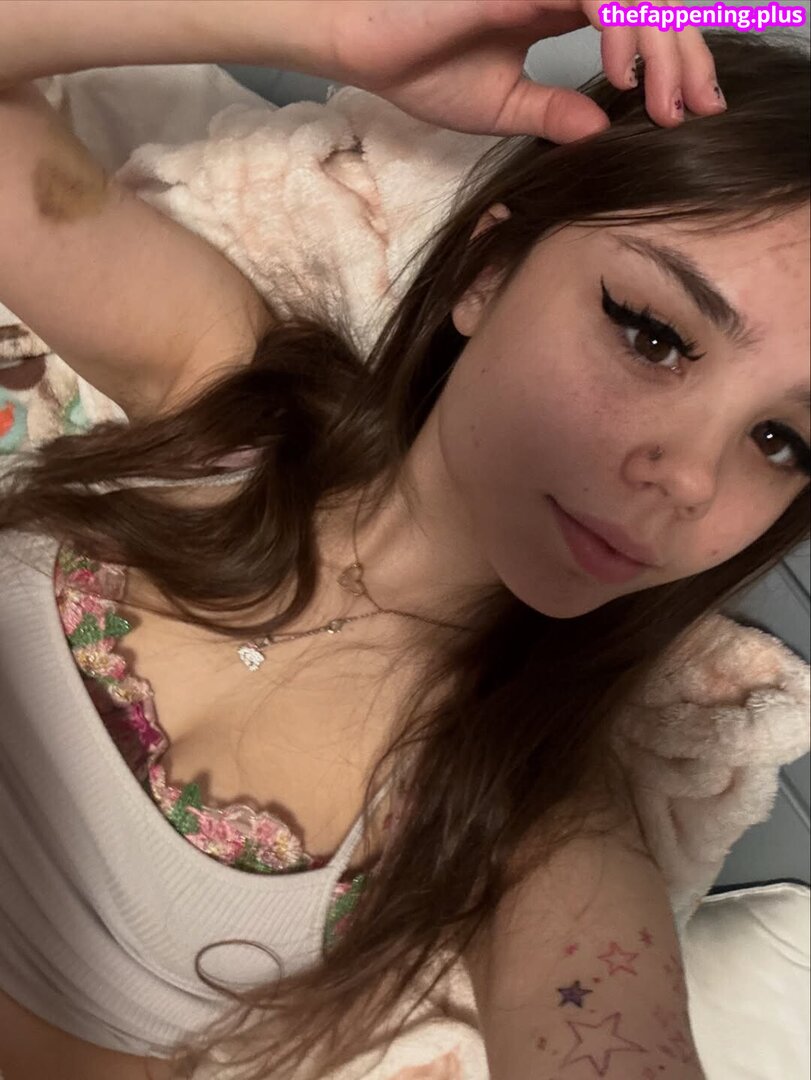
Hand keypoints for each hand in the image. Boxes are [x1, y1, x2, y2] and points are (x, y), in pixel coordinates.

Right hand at [308, 0, 724, 141]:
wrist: (365, 46)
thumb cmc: (420, 67)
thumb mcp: (503, 105)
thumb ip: (554, 111)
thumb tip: (604, 130)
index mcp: (559, 6)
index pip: (635, 22)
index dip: (671, 62)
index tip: (688, 112)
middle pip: (650, 3)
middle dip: (687, 55)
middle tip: (700, 108)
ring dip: (664, 46)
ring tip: (669, 102)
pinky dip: (621, 29)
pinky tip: (624, 74)